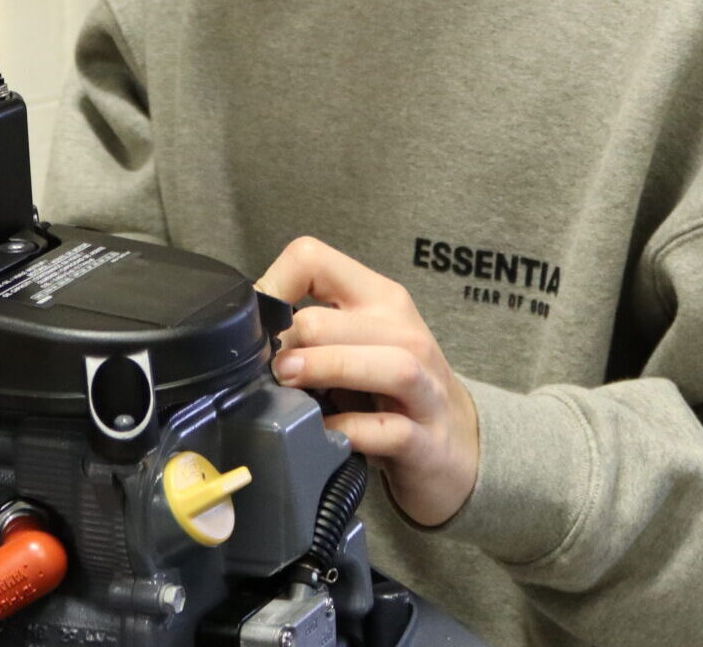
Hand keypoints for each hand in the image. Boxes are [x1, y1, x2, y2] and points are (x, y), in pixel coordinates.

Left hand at [257, 236, 480, 527]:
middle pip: (337, 318)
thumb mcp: (353, 345)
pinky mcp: (426, 440)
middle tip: (261, 365)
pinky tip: (326, 432)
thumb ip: (310, 332)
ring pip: (387, 363)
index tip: (253, 324)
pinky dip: (354, 430)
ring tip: (288, 379)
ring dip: (328, 367)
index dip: (271, 285)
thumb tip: (244, 337)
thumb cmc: (391, 391)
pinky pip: (391, 430)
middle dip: (290, 338)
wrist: (457, 444)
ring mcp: (423, 388)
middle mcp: (404, 333)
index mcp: (378, 299)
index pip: (314, 259)